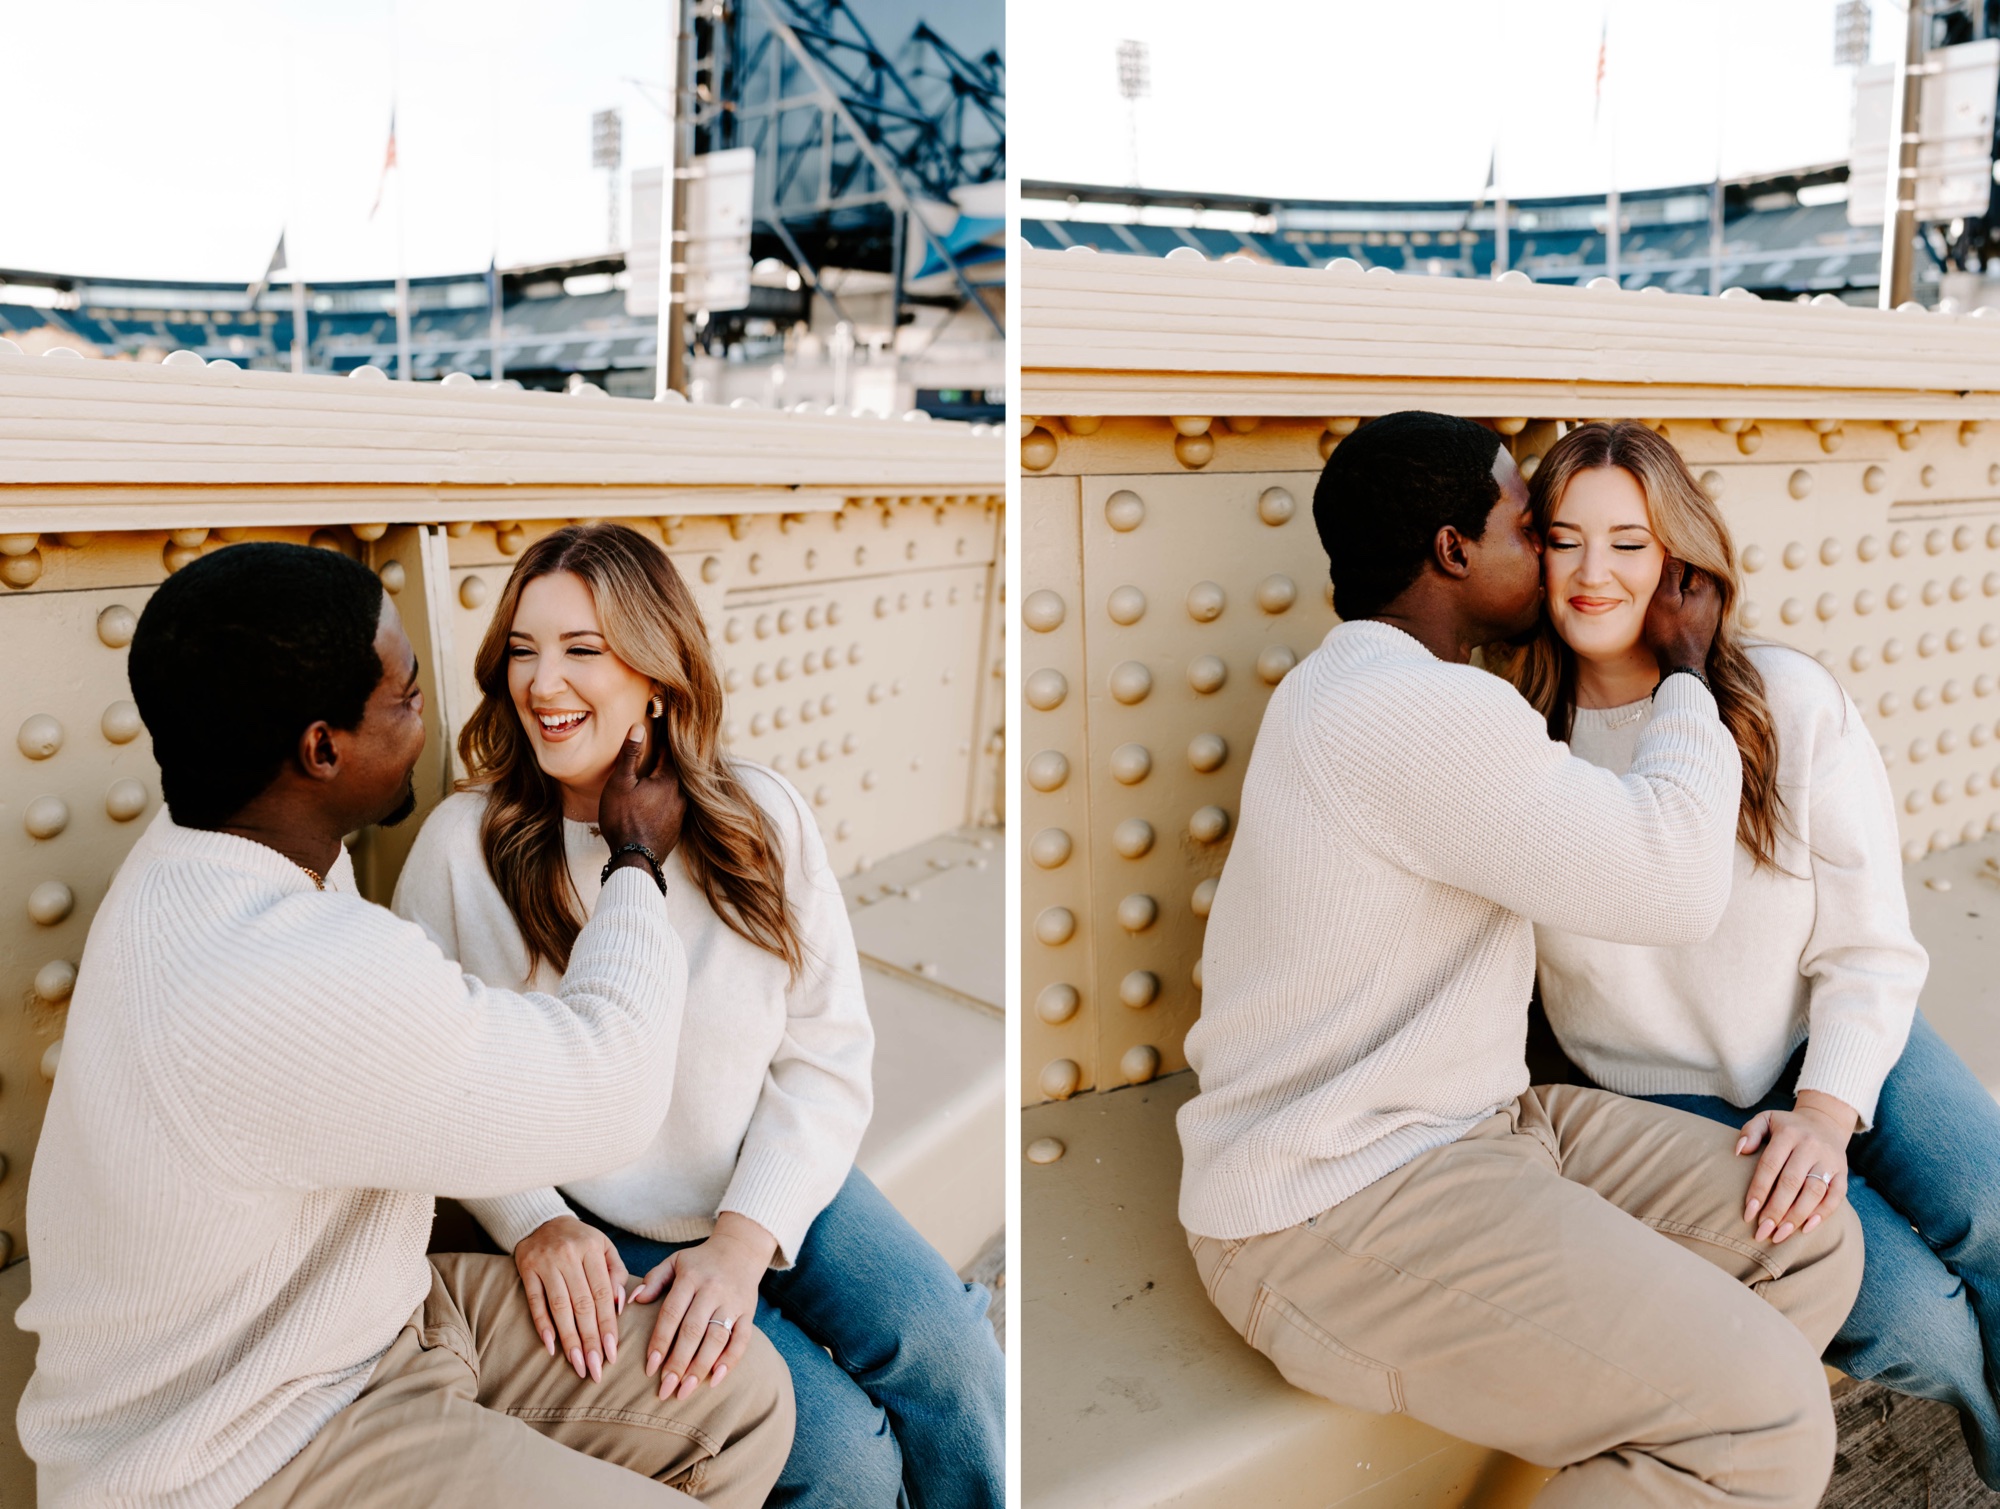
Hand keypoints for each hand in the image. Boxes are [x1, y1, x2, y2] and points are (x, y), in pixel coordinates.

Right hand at [514, 1215, 628, 1382]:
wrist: (543, 1220)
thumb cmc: (581, 1241)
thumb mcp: (605, 1248)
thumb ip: (616, 1274)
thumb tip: (620, 1307)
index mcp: (592, 1249)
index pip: (602, 1294)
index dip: (607, 1325)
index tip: (612, 1353)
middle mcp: (568, 1255)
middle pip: (581, 1304)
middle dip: (590, 1340)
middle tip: (596, 1369)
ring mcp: (545, 1263)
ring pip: (559, 1307)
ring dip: (569, 1340)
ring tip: (578, 1365)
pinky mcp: (526, 1269)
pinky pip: (535, 1302)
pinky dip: (542, 1325)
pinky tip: (551, 1347)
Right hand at [598, 721, 685, 862]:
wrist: (634, 860)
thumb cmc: (623, 820)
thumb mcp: (621, 783)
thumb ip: (630, 754)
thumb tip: (638, 727)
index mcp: (670, 780)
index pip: (669, 752)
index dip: (662, 739)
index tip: (660, 728)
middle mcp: (682, 795)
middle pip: (674, 770)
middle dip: (665, 760)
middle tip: (659, 746)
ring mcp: (681, 812)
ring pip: (675, 788)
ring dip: (666, 779)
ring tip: (656, 770)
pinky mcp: (677, 826)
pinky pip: (673, 803)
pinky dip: (666, 796)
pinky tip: (657, 798)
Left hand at [633, 1213, 774, 1399]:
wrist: (741, 1248)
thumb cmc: (701, 1260)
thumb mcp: (675, 1261)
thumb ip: (654, 1279)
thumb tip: (633, 1300)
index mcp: (690, 1278)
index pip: (672, 1314)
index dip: (660, 1342)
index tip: (650, 1368)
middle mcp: (712, 1290)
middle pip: (693, 1331)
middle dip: (678, 1363)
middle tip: (665, 1389)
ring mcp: (733, 1302)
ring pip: (716, 1338)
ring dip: (700, 1367)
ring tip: (685, 1390)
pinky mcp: (749, 1311)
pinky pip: (742, 1339)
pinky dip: (730, 1360)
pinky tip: (715, 1379)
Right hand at [1641, 554, 1721, 675]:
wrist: (1682, 665)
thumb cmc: (1670, 632)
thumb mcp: (1664, 598)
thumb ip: (1671, 572)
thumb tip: (1674, 548)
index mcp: (1707, 583)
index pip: (1692, 554)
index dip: (1676, 548)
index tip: (1662, 542)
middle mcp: (1715, 592)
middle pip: (1696, 567)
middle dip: (1680, 561)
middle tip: (1661, 556)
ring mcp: (1713, 605)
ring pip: (1696, 581)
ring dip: (1682, 577)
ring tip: (1664, 574)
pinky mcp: (1708, 616)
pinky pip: (1697, 593)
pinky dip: (1686, 589)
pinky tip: (1674, 593)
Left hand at [1737, 1090, 1857, 1244]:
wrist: (1825, 1122)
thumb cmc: (1787, 1127)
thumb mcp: (1766, 1119)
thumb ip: (1751, 1131)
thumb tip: (1739, 1151)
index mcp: (1789, 1134)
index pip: (1770, 1166)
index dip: (1759, 1191)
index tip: (1748, 1214)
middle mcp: (1811, 1146)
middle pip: (1791, 1182)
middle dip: (1776, 1210)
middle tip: (1762, 1232)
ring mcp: (1829, 1160)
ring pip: (1814, 1191)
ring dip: (1797, 1216)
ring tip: (1780, 1235)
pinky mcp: (1843, 1172)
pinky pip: (1836, 1196)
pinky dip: (1823, 1213)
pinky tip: (1806, 1228)